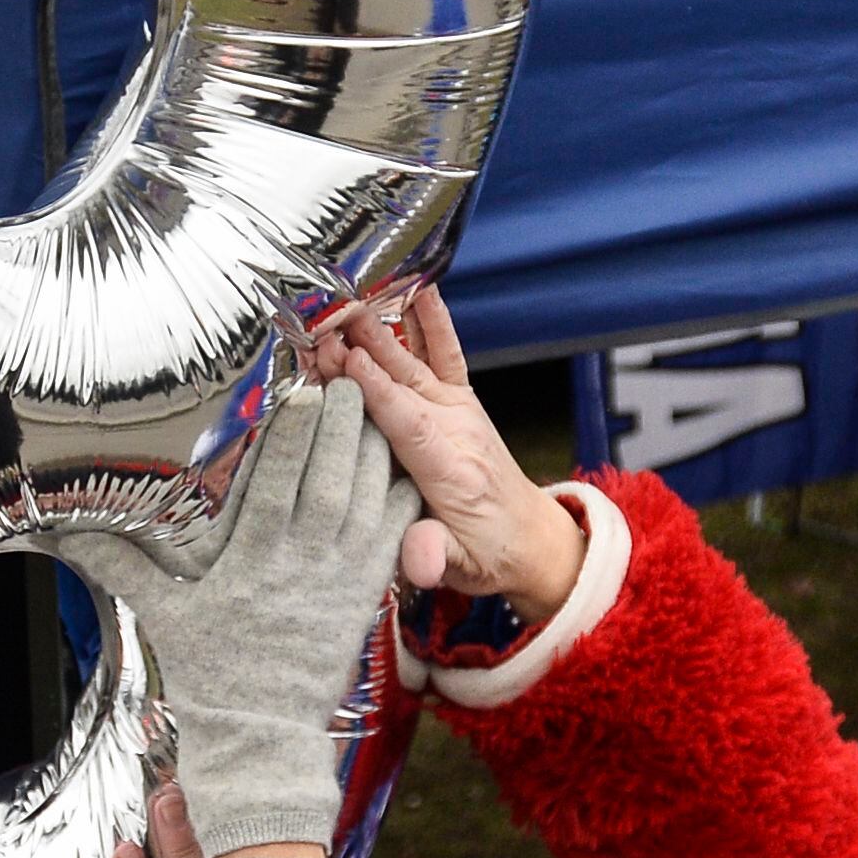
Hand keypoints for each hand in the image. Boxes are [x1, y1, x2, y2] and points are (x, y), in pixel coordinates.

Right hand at [49, 379, 418, 857]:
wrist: (260, 735)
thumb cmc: (210, 673)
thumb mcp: (163, 614)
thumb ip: (121, 565)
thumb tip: (66, 531)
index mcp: (253, 562)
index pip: (277, 486)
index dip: (293, 436)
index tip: (301, 392)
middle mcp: (303, 565)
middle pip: (332, 481)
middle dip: (343, 427)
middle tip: (348, 380)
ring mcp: (341, 580)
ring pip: (369, 502)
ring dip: (375, 452)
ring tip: (375, 409)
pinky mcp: (366, 596)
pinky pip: (394, 539)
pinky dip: (402, 501)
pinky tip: (402, 468)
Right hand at [332, 293, 585, 623]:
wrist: (532, 542)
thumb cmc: (487, 556)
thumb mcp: (462, 570)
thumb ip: (437, 558)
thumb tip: (420, 562)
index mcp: (451, 472)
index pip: (408, 424)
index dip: (375, 390)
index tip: (344, 360)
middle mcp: (456, 431)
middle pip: (403, 383)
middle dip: (364, 351)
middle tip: (326, 321)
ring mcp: (458, 412)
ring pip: (412, 363)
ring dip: (380, 330)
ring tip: (349, 295)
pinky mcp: (459, 402)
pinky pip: (445, 354)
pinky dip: (431, 322)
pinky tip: (417, 287)